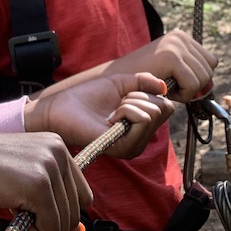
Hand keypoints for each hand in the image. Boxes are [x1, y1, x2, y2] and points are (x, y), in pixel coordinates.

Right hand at [0, 116, 89, 230]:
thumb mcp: (23, 178)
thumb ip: (53, 200)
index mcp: (57, 144)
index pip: (82, 195)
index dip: (58, 211)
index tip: (32, 208)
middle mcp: (58, 150)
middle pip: (76, 211)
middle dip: (48, 221)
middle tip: (17, 209)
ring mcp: (49, 165)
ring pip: (65, 223)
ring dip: (38, 227)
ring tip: (12, 208)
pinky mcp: (38, 184)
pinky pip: (51, 228)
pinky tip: (10, 212)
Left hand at [24, 71, 172, 157]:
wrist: (63, 107)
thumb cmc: (88, 96)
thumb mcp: (120, 83)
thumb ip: (142, 82)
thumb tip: (164, 86)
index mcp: (141, 126)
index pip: (166, 107)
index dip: (149, 93)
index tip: (126, 94)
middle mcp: (141, 139)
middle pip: (163, 109)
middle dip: (139, 96)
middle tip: (118, 103)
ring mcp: (134, 146)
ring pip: (153, 113)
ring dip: (130, 102)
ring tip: (112, 111)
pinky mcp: (125, 148)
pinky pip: (142, 119)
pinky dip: (127, 110)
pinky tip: (109, 118)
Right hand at [107, 31, 216, 103]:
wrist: (119, 80)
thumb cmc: (144, 80)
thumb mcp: (171, 68)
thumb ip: (190, 68)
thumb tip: (212, 78)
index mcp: (182, 37)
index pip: (211, 61)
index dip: (199, 78)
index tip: (180, 83)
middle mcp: (180, 37)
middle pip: (209, 70)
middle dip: (195, 86)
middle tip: (173, 88)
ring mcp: (176, 45)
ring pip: (203, 79)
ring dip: (188, 92)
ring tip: (168, 88)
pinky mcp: (171, 56)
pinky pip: (193, 85)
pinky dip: (183, 95)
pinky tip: (166, 91)